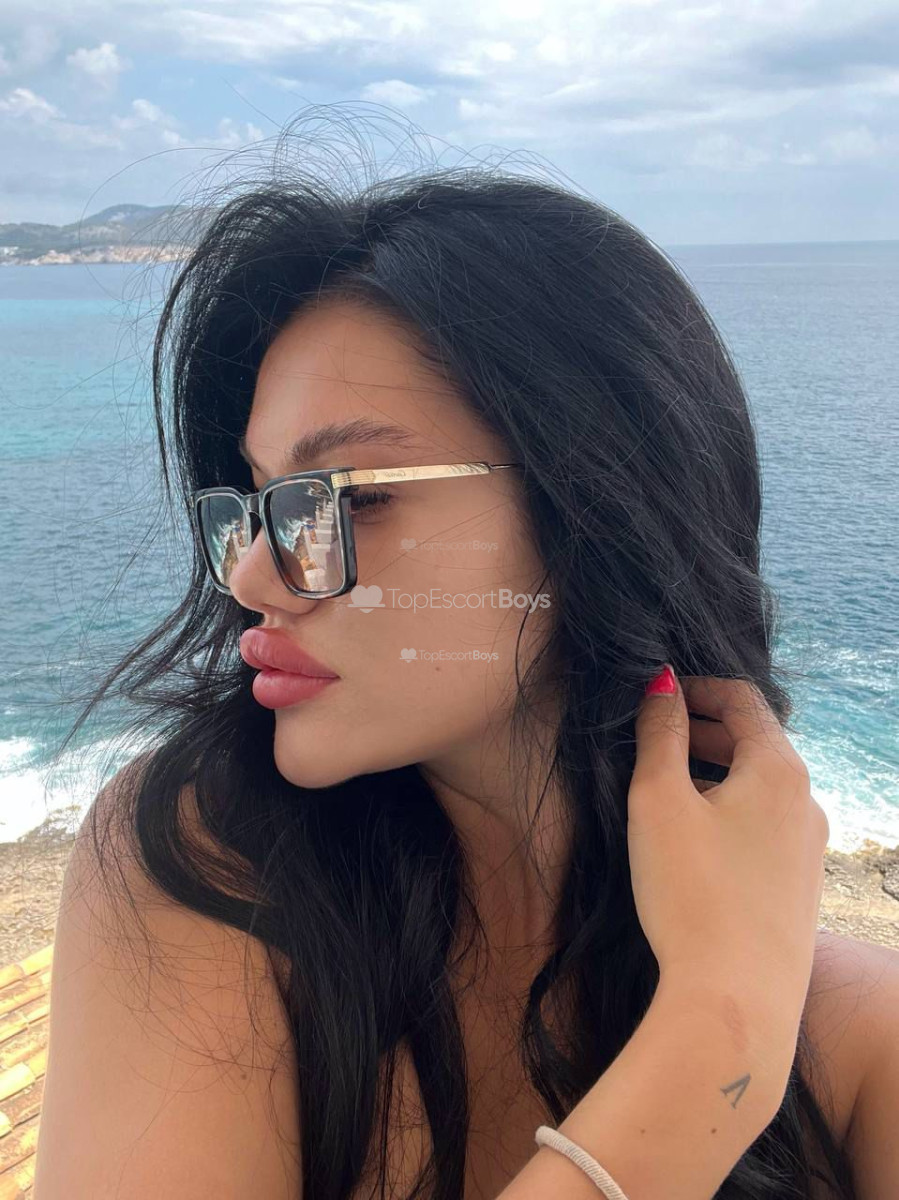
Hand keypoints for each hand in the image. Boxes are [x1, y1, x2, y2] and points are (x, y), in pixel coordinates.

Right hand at [628, 667, 829, 1033]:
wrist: (736, 1001)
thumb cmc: (691, 893)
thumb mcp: (657, 800)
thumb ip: (660, 733)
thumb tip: (663, 683)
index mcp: (778, 769)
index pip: (742, 699)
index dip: (695, 687)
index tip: (655, 695)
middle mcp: (806, 801)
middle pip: (754, 741)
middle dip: (702, 731)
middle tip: (652, 738)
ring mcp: (810, 847)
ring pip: (760, 786)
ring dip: (715, 773)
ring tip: (666, 789)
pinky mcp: (801, 886)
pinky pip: (766, 826)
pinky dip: (731, 810)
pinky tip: (695, 840)